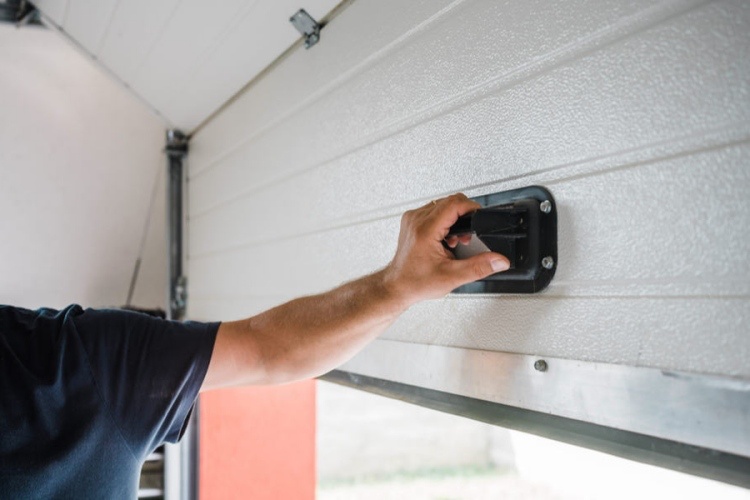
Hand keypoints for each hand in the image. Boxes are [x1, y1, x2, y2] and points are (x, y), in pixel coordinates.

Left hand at [383, 193, 509, 305]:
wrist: (397, 286)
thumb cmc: (415, 282)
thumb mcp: (452, 277)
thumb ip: (479, 267)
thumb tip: (498, 261)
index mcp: (425, 230)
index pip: (454, 204)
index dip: (472, 208)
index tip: (480, 217)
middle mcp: (416, 220)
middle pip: (449, 201)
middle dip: (464, 216)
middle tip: (466, 237)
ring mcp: (412, 219)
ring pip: (442, 205)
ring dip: (454, 219)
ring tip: (454, 240)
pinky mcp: (412, 221)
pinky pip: (433, 211)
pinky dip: (444, 221)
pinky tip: (445, 238)